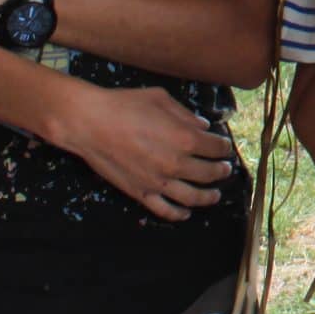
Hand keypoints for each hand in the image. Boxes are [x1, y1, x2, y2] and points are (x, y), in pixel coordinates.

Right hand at [47, 82, 236, 222]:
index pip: (216, 147)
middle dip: (222, 171)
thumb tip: (204, 126)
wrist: (89, 123)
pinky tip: (186, 212)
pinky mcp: (140, 193)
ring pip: (193, 197)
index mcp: (185, 138)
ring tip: (215, 194)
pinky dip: (179, 214)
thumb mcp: (161, 99)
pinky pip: (164, 210)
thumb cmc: (125, 105)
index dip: (224, 147)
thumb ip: (186, 115)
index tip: (224, 147)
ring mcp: (158, 181)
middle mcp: (176, 163)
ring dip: (209, 197)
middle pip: (209, 173)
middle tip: (225, 169)